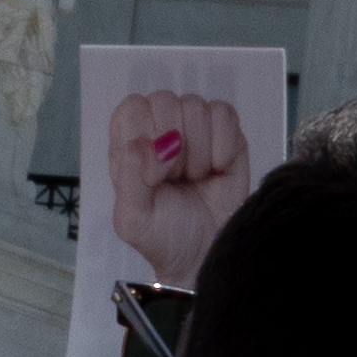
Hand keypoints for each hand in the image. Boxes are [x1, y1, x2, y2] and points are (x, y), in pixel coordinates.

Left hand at [105, 86, 255, 281]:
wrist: (207, 256)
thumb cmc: (164, 238)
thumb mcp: (134, 220)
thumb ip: (129, 180)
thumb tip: (139, 144)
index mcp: (130, 144)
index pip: (133, 108)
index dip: (145, 134)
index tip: (154, 173)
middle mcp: (159, 130)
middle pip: (164, 100)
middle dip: (173, 144)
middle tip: (176, 177)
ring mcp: (195, 130)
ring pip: (195, 105)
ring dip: (198, 149)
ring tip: (195, 177)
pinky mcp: (227, 135)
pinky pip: (225, 114)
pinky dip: (223, 144)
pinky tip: (217, 169)